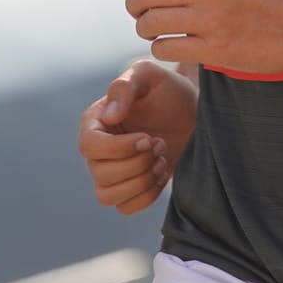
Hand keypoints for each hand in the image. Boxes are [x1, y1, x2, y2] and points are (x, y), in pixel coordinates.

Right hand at [79, 58, 196, 214]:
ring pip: (108, 196)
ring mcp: (112, 171)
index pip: (89, 146)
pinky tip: (162, 173)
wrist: (193, 112)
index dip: (118, 148)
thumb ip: (125, 86)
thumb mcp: (149, 75)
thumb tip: (110, 116)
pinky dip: (147, 196)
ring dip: (141, 182)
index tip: (148, 137)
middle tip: (159, 143)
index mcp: (96, 121)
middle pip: (100, 173)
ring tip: (161, 159)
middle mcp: (98, 149)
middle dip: (137, 163)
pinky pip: (125, 207)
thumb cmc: (169, 90)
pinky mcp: (130, 188)